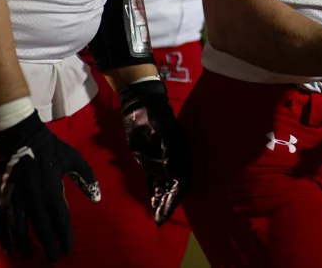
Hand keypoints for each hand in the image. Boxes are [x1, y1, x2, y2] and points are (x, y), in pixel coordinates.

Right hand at [0, 112, 100, 260]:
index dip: (65, 239)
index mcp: (53, 192)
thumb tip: (97, 198)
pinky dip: (4, 238)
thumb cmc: (49, 148)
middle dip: (49, 248)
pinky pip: (1, 224)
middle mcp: (34, 201)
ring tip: (32, 255)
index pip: (61, 223)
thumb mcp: (73, 158)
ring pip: (19, 232)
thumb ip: (87, 178)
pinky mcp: (1, 199)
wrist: (19, 137)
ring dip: (26, 246)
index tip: (68, 250)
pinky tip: (9, 248)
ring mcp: (15, 201)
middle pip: (42, 232)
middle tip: (54, 258)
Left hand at [119, 78, 190, 224]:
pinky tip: (153, 200)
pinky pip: (156, 176)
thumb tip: (170, 174)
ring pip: (165, 182)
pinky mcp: (155, 155)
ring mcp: (165, 156)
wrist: (141, 102)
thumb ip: (162, 154)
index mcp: (177, 151)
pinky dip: (155, 189)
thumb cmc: (147, 116)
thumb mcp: (155, 133)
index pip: (179, 179)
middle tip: (160, 219)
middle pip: (174, 184)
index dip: (174, 197)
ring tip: (157, 215)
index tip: (166, 211)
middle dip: (168, 202)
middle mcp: (174, 156)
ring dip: (162, 198)